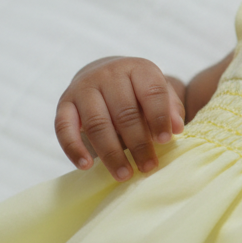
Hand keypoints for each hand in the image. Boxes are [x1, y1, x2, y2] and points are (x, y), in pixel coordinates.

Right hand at [55, 57, 184, 180]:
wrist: (103, 75)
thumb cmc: (138, 91)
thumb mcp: (158, 92)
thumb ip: (170, 107)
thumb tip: (177, 128)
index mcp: (137, 69)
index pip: (151, 92)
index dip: (159, 117)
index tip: (166, 141)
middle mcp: (108, 74)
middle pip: (125, 113)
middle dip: (138, 144)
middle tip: (148, 167)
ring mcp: (83, 88)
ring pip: (97, 123)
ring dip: (111, 153)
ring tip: (124, 174)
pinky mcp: (64, 103)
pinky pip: (64, 127)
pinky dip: (74, 148)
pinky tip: (85, 166)